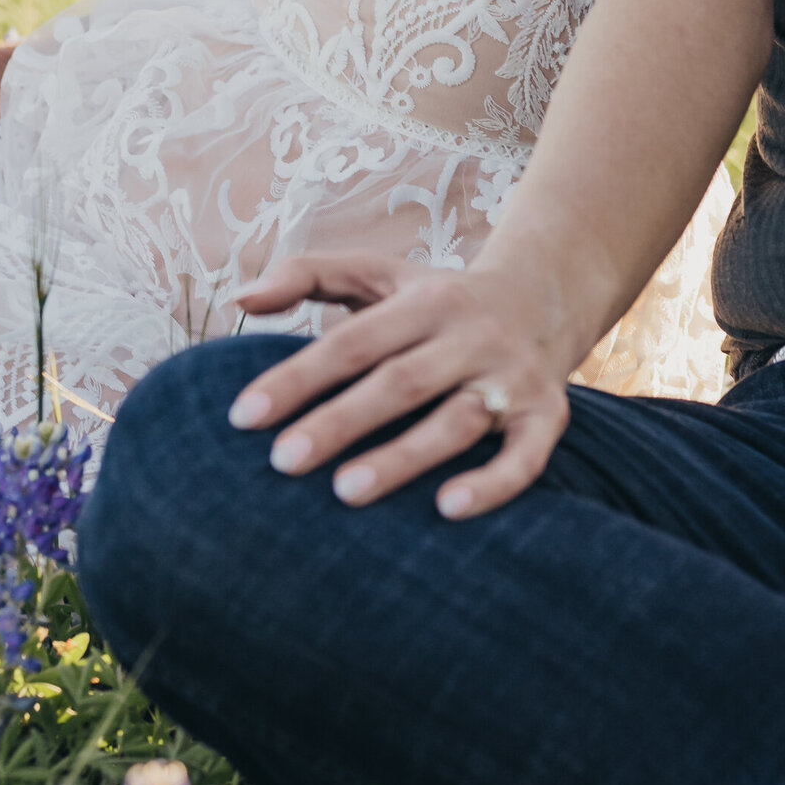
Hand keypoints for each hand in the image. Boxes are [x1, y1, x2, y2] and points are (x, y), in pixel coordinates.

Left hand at [224, 245, 581, 518]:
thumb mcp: (377, 274)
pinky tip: (448, 510)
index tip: (243, 417)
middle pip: (400, 382)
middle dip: (340, 422)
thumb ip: (307, 276)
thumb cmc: (436, 299)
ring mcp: (512, 377)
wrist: (545, 298)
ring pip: (457, 421)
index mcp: (426, 301)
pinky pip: (526, 456)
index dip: (297, 379)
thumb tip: (238, 299)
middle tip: (282, 463)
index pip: (352, 342)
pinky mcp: (547, 415)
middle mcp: (473, 335)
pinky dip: (493, 484)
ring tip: (345, 493)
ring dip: (403, 457)